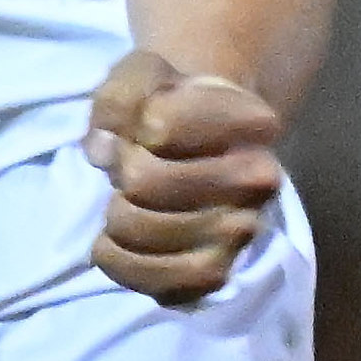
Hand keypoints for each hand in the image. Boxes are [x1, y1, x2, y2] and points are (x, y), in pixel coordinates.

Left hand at [81, 49, 283, 304]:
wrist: (202, 149)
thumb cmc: (169, 106)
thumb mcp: (141, 76)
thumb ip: (119, 99)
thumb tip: (101, 150)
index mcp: (251, 120)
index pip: (160, 125)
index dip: (133, 125)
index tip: (144, 127)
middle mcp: (259, 179)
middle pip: (146, 181)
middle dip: (122, 173)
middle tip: (129, 171)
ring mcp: (241, 231)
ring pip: (149, 233)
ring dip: (116, 218)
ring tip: (119, 205)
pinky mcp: (218, 273)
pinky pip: (161, 284)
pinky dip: (121, 265)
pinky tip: (110, 244)